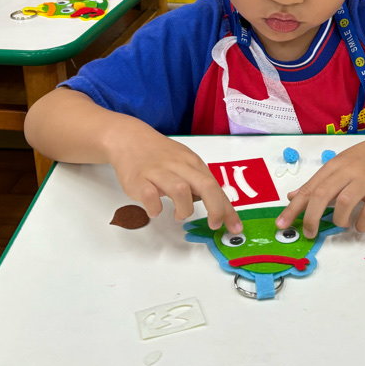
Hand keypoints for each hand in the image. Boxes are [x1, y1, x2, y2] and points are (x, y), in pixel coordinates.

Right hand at [105, 123, 241, 232]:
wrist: (129, 138)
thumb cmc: (160, 155)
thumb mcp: (185, 162)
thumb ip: (199, 182)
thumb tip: (216, 205)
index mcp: (192, 163)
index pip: (215, 186)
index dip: (227, 209)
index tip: (235, 227)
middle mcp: (178, 165)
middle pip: (205, 186)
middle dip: (215, 208)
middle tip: (214, 225)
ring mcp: (158, 172)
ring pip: (180, 190)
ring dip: (184, 208)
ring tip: (180, 215)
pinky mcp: (138, 179)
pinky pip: (150, 195)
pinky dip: (155, 208)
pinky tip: (155, 210)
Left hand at [275, 136, 364, 237]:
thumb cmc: (361, 159)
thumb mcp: (336, 165)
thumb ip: (316, 183)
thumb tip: (292, 197)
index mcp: (333, 166)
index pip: (309, 188)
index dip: (294, 207)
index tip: (282, 224)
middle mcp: (348, 171)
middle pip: (323, 194)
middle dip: (311, 217)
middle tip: (309, 232)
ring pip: (346, 201)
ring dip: (339, 219)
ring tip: (340, 225)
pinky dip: (362, 223)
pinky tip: (359, 226)